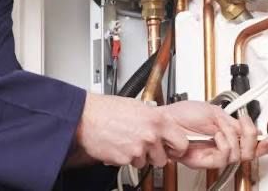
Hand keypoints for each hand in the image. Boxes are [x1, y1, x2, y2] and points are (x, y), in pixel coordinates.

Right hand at [73, 93, 188, 168]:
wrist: (85, 117)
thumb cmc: (106, 109)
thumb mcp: (136, 105)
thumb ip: (153, 116)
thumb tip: (162, 124)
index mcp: (156, 120)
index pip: (182, 142)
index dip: (177, 147)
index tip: (173, 147)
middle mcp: (150, 135)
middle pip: (164, 158)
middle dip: (155, 154)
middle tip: (144, 144)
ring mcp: (138, 149)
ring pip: (146, 162)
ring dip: (138, 155)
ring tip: (126, 141)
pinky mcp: (125, 159)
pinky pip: (130, 163)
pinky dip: (124, 157)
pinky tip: (118, 144)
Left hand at [158, 101, 267, 168]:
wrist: (166, 121)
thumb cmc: (182, 114)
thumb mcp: (214, 112)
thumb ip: (233, 123)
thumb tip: (249, 128)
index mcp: (225, 131)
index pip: (248, 141)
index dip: (261, 143)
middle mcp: (221, 144)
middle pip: (249, 151)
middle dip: (251, 139)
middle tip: (245, 130)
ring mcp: (214, 153)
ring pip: (238, 155)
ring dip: (233, 139)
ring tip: (220, 131)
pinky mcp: (205, 160)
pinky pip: (224, 157)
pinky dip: (224, 145)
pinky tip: (216, 137)